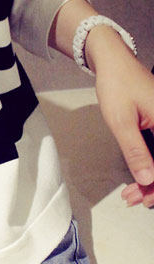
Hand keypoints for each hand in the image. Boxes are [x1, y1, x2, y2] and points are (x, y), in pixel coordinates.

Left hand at [88, 30, 153, 207]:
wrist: (113, 61)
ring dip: (151, 179)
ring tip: (131, 194)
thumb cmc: (117, 84)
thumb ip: (136, 151)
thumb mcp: (121, 120)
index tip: (147, 201)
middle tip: (134, 199)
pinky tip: (138, 178)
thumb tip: (148, 180)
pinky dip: (150, 166)